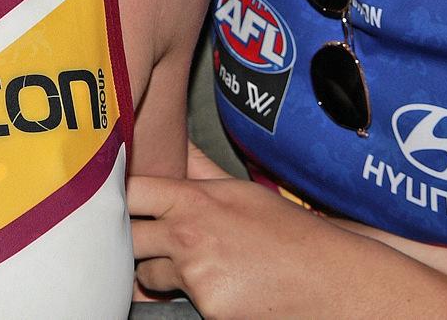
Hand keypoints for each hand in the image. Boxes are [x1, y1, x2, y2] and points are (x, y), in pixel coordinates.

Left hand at [130, 173, 368, 316]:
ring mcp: (195, 275)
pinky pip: (177, 303)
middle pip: (126, 236)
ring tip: (202, 267)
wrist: (333, 283)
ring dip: (161, 274)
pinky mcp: (206, 308)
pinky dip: (192, 300)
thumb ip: (199, 172)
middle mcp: (189, 235)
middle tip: (152, 241)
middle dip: (134, 240)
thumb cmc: (291, 236)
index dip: (115, 196)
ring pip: (146, 275)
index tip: (113, 200)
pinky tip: (223, 290)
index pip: (130, 192)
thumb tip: (177, 143)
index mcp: (195, 201)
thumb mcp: (242, 193)